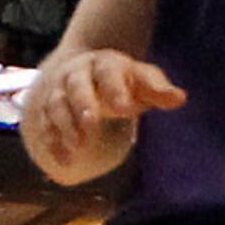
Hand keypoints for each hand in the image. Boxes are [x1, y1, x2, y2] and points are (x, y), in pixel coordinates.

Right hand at [19, 46, 185, 186]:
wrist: (85, 70)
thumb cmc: (122, 81)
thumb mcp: (142, 80)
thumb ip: (157, 89)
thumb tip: (180, 98)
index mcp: (104, 64)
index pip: (108, 73)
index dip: (115, 89)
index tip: (125, 108)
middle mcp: (77, 73)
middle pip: (76, 85)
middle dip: (81, 104)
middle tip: (91, 125)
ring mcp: (59, 90)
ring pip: (56, 104)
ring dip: (65, 125)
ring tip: (78, 147)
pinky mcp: (46, 108)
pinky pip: (44, 123)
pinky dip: (52, 141)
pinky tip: (64, 160)